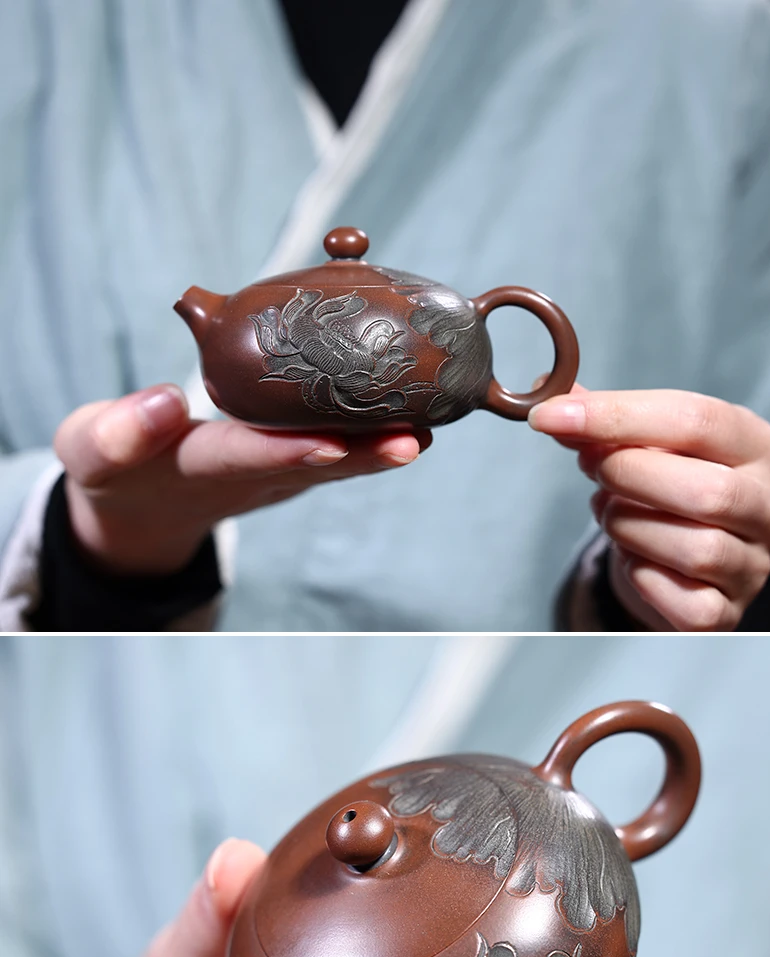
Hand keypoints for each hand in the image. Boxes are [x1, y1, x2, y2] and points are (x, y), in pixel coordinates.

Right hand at [55, 386, 430, 573]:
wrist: (144, 504)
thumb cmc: (116, 466)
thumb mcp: (92, 450)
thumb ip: (119, 432)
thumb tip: (165, 400)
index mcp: (197, 469)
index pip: (245, 458)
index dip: (287, 453)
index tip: (329, 445)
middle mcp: (249, 476)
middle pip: (313, 466)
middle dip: (363, 453)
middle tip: (413, 440)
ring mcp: (277, 474)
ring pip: (337, 461)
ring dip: (384, 445)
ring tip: (437, 423)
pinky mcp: (293, 463)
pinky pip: (338, 442)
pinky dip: (376, 424)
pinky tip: (420, 403)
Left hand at [529, 386, 769, 630]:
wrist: (679, 559)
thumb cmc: (664, 489)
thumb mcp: (642, 444)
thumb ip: (602, 421)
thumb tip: (551, 396)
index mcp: (754, 446)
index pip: (696, 421)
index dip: (618, 415)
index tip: (553, 416)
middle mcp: (766, 505)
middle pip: (707, 491)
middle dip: (629, 476)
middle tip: (590, 467)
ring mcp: (752, 563)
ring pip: (697, 549)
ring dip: (630, 527)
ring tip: (610, 512)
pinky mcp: (725, 611)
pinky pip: (685, 602)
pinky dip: (644, 579)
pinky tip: (633, 558)